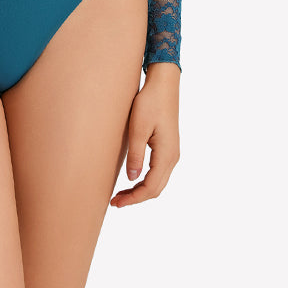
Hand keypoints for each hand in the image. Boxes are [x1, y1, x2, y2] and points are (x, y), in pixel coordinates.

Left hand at [110, 62, 179, 206]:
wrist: (164, 84)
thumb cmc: (150, 102)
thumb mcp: (138, 128)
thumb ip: (135, 155)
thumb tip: (132, 179)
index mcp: (167, 155)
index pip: (150, 187)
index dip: (133, 198)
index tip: (115, 203)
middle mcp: (172, 157)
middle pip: (156, 188)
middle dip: (136, 198)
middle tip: (115, 202)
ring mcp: (171, 152)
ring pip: (158, 181)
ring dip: (140, 190)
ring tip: (121, 194)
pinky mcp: (167, 147)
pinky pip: (158, 172)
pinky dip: (145, 180)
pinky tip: (132, 178)